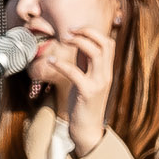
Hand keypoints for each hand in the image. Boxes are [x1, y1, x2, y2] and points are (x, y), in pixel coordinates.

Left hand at [28, 28, 114, 156]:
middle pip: (105, 44)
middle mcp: (106, 74)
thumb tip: (78, 45)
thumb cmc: (83, 104)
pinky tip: (50, 61)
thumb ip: (85, 64)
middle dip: (88, 33)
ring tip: (63, 39)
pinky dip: (62, 64)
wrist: (87, 129)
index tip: (75, 29)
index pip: (108, 43)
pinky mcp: (88, 93)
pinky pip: (76, 73)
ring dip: (79, 43)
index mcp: (107, 70)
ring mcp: (99, 83)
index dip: (93, 32)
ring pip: (96, 54)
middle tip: (69, 31)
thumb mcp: (86, 81)